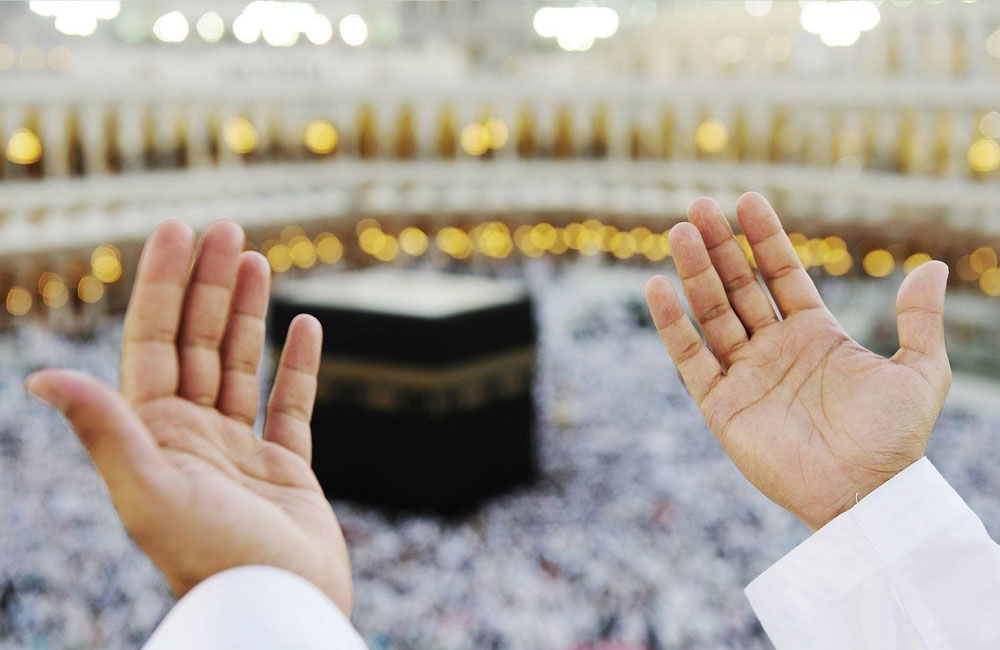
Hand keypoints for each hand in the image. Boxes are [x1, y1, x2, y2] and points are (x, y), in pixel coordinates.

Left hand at [27, 221, 351, 612]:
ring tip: (257, 259)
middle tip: (226, 228)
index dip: (165, 284)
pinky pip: (291, 404)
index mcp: (154, 434)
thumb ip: (106, 430)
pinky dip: (299, 364)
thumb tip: (41, 378)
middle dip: (209, 284)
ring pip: (241, 364)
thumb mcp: (150, 491)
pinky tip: (307, 326)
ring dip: (247, 312)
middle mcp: (192, 436)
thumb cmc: (213, 557)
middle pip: (198, 342)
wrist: (280, 609)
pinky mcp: (285, 468)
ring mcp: (239, 451)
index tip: (180, 231)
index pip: (156, 342)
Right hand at [645, 193, 950, 529]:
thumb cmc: (894, 440)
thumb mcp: (919, 372)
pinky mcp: (720, 406)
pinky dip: (672, 325)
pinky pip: (689, 358)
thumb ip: (919, 320)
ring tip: (680, 231)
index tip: (747, 200)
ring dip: (694, 273)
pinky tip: (657, 288)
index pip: (781, 275)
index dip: (764, 238)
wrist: (866, 495)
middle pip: (738, 286)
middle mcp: (774, 349)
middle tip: (699, 205)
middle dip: (719, 246)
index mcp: (815, 335)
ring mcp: (744, 375)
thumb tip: (933, 267)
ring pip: (711, 313)